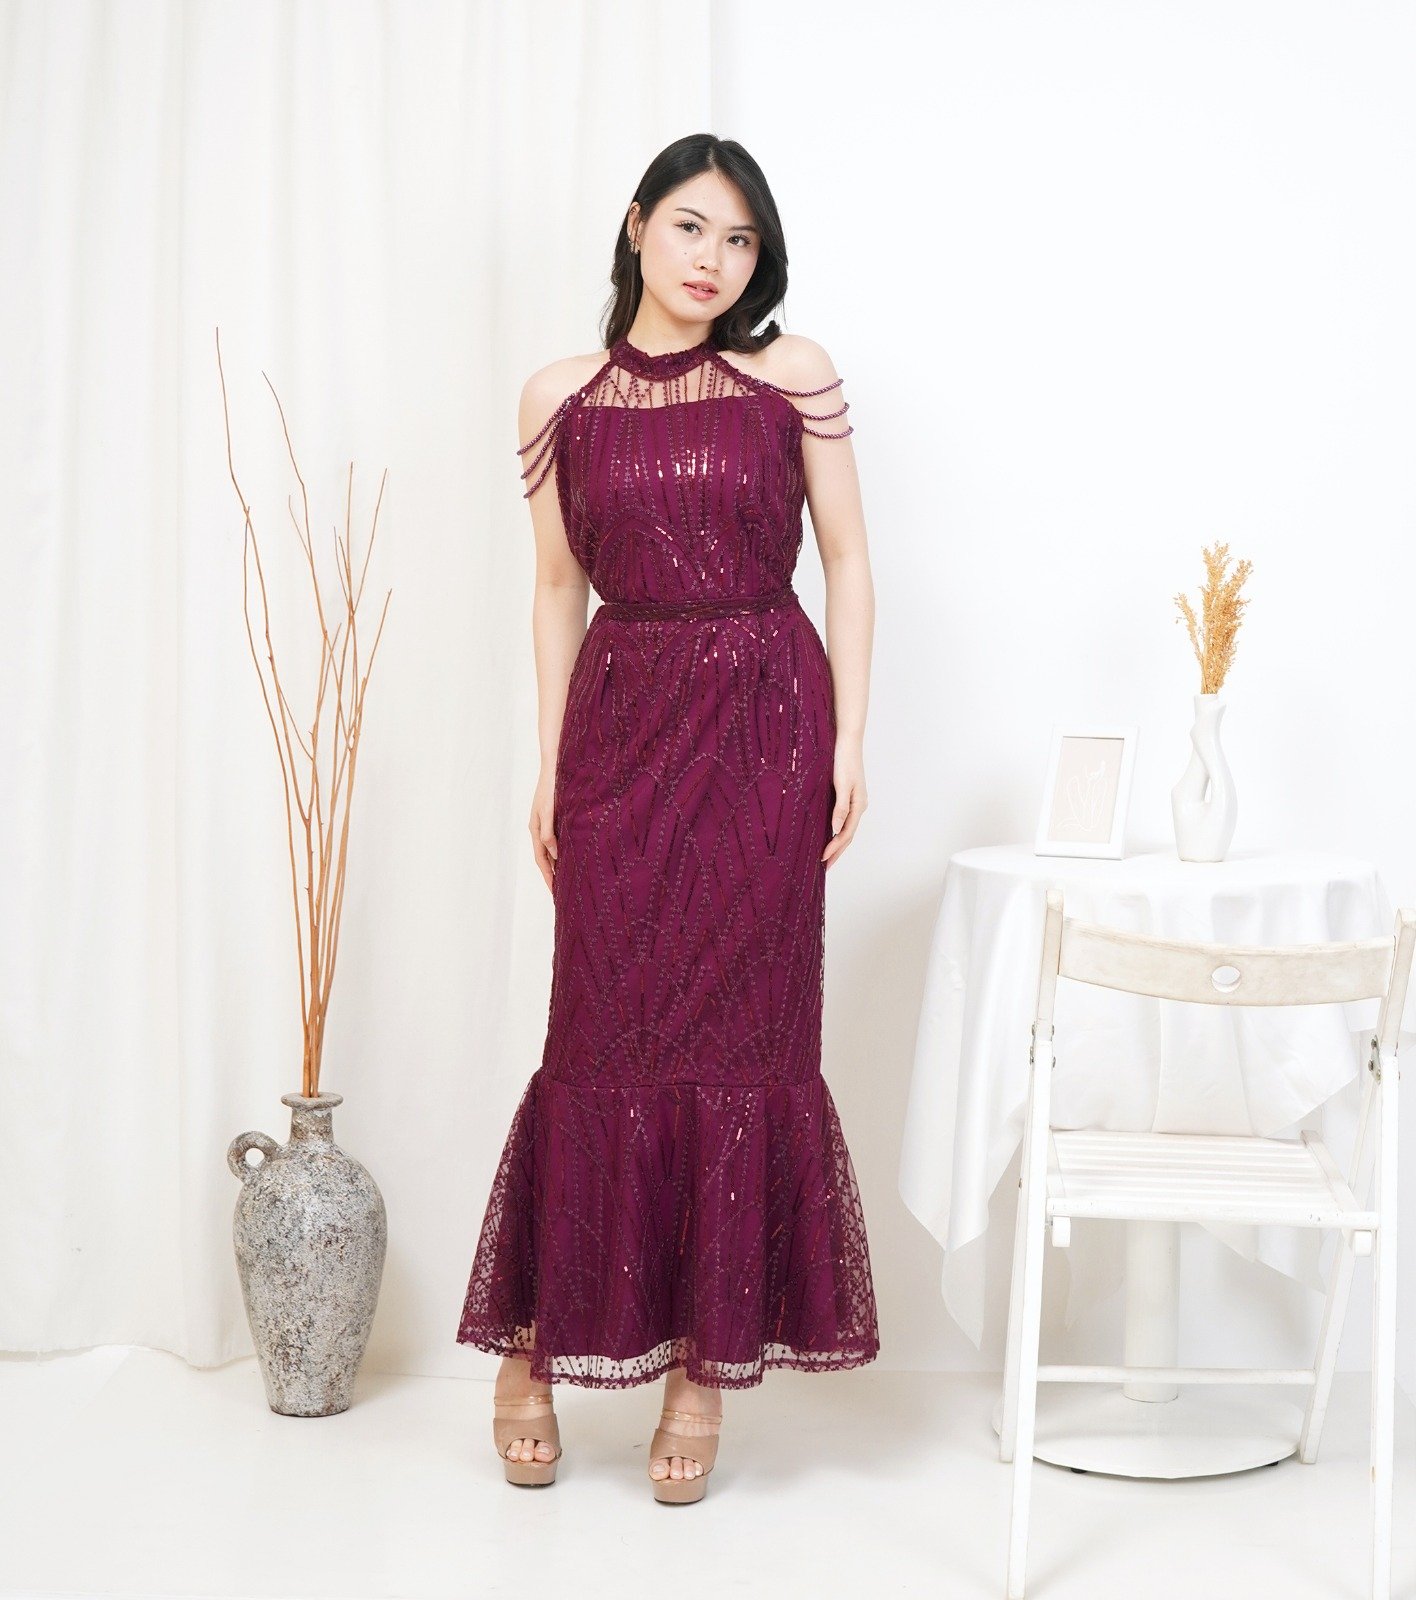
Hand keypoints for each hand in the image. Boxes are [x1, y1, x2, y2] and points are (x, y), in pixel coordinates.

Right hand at [529, 768, 557, 891]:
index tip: (555, 894)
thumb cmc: (552, 786)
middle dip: (553, 875)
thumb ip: (550, 833)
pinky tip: (574, 854)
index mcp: (536, 829)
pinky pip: (559, 839)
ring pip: (553, 849)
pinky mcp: (557, 816)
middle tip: (563, 893)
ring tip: (569, 879)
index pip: (542, 860)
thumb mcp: (549, 810)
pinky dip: (564, 850)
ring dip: (559, 864)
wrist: (557, 764)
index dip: (549, 878)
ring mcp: (548, 822)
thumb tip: (556, 856)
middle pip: (546, 858)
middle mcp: (541, 828)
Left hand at [822, 738, 866, 869]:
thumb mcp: (842, 784)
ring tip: (826, 855)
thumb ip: (840, 807)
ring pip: (845, 827)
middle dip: (837, 851)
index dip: (834, 848)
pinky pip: (842, 818)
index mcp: (859, 805)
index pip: (846, 834)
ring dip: (837, 842)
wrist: (847, 740)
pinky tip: (827, 833)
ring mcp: (853, 800)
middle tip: (825, 867)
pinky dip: (835, 829)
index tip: (822, 860)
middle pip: (848, 834)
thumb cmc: (844, 760)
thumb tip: (836, 829)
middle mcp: (858, 805)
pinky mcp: (846, 794)